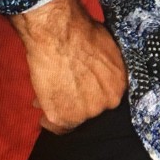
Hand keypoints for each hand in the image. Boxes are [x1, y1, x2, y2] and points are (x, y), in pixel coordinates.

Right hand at [10, 0, 127, 133]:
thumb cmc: (82, 33)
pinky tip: (42, 108)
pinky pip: (54, 125)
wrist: (59, 34)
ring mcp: (83, 114)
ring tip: (48, 95)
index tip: (81, 91)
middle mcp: (105, 104)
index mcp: (118, 87)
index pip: (106, 100)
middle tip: (63, 91)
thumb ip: (103, 69)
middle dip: (77, 101)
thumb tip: (95, 72)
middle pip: (90, 110)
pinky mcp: (61, 117)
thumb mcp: (105, 50)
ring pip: (71, 118)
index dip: (91, 94)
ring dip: (61, 107)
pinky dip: (47, 119)